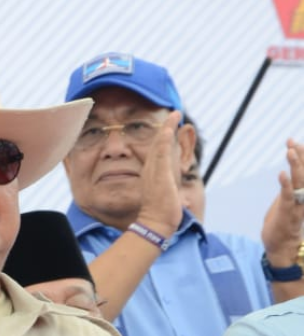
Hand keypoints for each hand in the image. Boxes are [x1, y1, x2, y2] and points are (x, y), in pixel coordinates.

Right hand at [135, 111, 183, 236]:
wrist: (155, 222)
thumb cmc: (161, 213)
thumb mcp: (168, 196)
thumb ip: (171, 189)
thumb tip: (183, 196)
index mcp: (154, 173)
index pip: (159, 151)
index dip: (164, 137)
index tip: (171, 126)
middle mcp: (152, 169)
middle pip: (158, 143)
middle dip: (167, 127)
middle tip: (175, 113)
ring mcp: (155, 170)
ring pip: (160, 144)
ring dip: (167, 127)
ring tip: (175, 114)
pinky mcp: (159, 173)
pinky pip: (160, 152)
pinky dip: (164, 139)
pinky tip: (168, 128)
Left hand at [261, 139, 303, 265]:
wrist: (281, 249)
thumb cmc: (281, 226)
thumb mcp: (284, 205)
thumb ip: (286, 191)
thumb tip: (286, 176)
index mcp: (302, 195)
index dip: (302, 158)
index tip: (294, 142)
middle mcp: (303, 199)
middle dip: (300, 156)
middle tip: (291, 141)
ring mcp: (297, 206)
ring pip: (299, 182)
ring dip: (295, 166)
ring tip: (290, 151)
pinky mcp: (287, 214)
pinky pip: (287, 197)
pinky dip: (285, 185)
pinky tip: (282, 174)